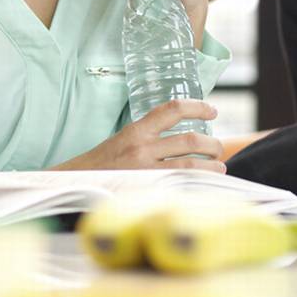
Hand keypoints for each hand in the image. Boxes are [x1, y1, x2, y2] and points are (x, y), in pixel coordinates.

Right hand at [55, 99, 224, 171]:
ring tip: (219, 166)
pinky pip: (180, 184)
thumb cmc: (103, 162)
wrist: (77, 182)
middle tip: (218, 148)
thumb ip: (150, 134)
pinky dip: (198, 183)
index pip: (172, 110)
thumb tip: (183, 135)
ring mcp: (146, 170)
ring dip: (211, 165)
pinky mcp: (148, 189)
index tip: (212, 111)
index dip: (197, 107)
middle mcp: (142, 147)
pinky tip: (206, 184)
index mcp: (137, 130)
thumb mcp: (124, 138)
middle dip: (212, 143)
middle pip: (190, 140)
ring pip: (190, 164)